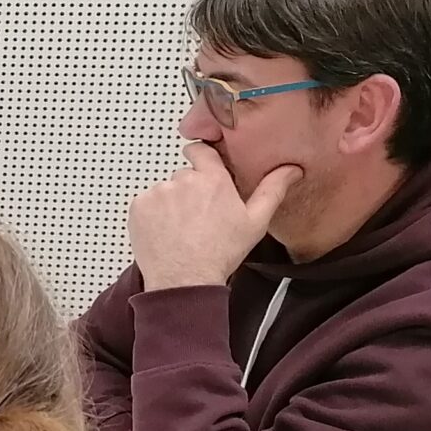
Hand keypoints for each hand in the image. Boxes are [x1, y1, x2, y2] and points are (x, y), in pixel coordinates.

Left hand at [129, 145, 301, 290]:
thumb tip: (291, 170)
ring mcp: (159, 192)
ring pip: (165, 191)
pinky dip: (152, 216)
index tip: (201, 168)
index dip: (201, 157)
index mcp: (214, 180)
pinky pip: (146, 204)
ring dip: (170, 205)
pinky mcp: (139, 206)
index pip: (202, 150)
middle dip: (189, 191)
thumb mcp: (255, 223)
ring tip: (181, 230)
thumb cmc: (219, 254)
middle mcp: (184, 180)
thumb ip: (272, 190)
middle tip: (197, 217)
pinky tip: (165, 233)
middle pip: (184, 176)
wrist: (184, 280)